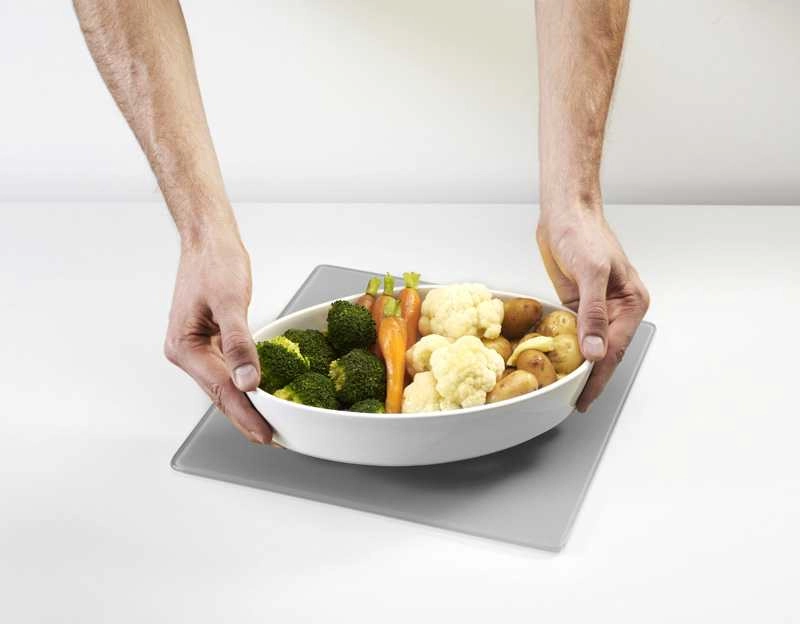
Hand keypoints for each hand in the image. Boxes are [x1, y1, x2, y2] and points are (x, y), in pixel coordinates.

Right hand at [163, 236, 271, 443]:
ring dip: (245, 405)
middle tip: (273, 438)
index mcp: (184, 347)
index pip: (220, 390)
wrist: (208, 240)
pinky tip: (260, 395)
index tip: (265, 433)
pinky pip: (227, 371)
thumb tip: (248, 380)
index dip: (246, 414)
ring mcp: (197, 348)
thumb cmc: (214, 262)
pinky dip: (244, 385)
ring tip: (270, 424)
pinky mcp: (210, 342)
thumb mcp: (229, 301)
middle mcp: (186, 352)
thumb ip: (239, 342)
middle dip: (246, 417)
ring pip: (223, 386)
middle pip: (220, 394)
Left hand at [537, 202, 649, 411]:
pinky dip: (567, 350)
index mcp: (631, 303)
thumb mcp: (591, 272)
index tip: (585, 396)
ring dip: (579, 366)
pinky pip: (574, 334)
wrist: (563, 212)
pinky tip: (557, 364)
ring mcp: (596, 309)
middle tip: (572, 401)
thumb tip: (595, 350)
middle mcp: (617, 310)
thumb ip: (594, 312)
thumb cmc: (583, 232)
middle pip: (605, 353)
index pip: (614, 349)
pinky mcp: (578, 305)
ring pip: (590, 347)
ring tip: (564, 390)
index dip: (599, 375)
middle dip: (590, 377)